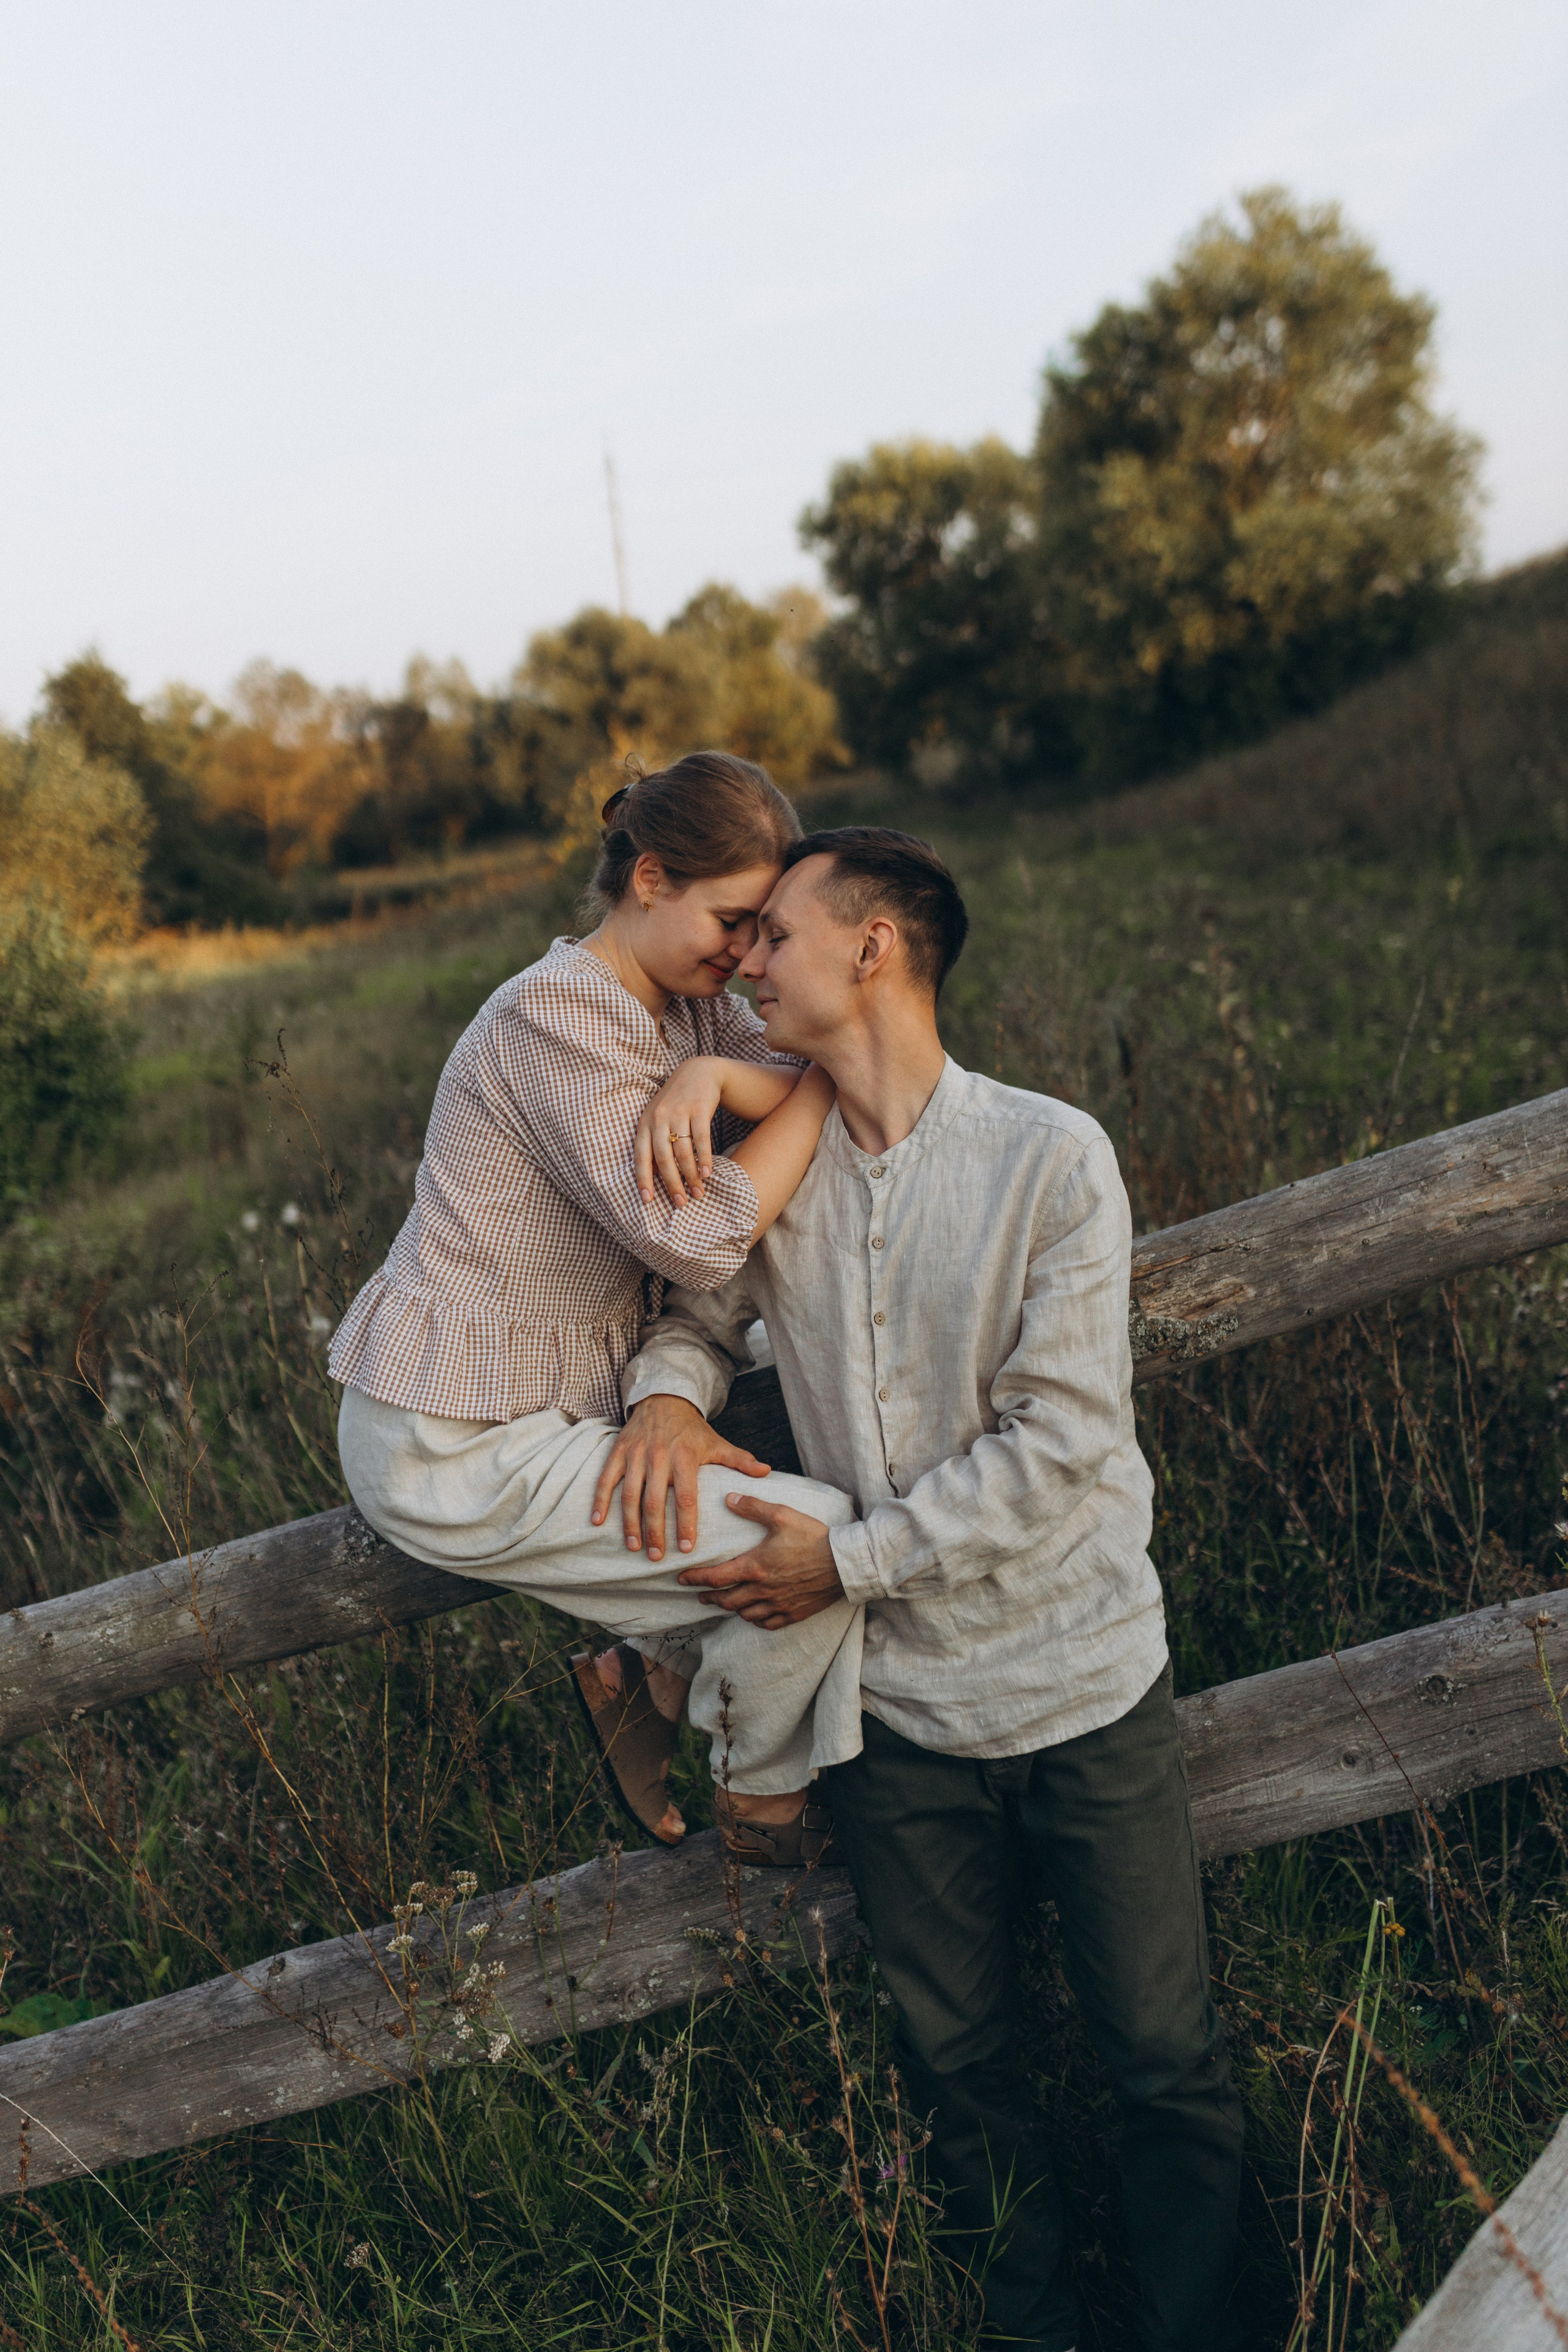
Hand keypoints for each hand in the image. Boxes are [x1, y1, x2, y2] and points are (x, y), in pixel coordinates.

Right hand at [591, 1393, 769, 1560]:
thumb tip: (767, 1472)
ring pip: (629, 1494)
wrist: (663, 1399)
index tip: (687, 1548)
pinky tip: (598, 1523)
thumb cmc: (692, 1430)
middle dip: (655, 1532)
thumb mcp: (716, 1443)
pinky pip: (605, 1479)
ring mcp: (636, 1454)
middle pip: (655, 1501)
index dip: (686, 1523)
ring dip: (630, 1523)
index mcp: (685, 1457)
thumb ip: (740, 1460)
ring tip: (634, 1547)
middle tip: (656, 1558)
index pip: (686, 1496)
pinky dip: (600, 1500)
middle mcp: (659, 1457)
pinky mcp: (618, 1452)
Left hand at [634, 1059, 724, 1208]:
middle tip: (680, 1203)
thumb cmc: (676, 1104)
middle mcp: (659, 1117)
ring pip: (683, 1151)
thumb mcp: (659, 1119)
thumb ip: (654, 1144)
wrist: (697, 1072)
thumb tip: (653, 1178)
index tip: (647, 1200)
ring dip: (691, 1175)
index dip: (643, 1179)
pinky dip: (704, 1159)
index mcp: (645, 1123)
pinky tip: (708, 1174)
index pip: (641, 1155)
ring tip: (698, 1192)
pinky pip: (701, 1139)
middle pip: (663, 1157)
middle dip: (671, 1183)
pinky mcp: (699, 1108)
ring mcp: (679, 1112)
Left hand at [677, 1493, 845, 1628]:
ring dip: (731, 1609)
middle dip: (710, 1598)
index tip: (682, 1579)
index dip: (695, 1579)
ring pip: (745, 1614)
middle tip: (701, 1596)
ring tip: (726, 1603)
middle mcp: (762, 1590)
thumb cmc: (813, 1537)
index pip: (715, 1577)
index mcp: (755, 1567)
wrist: (844, 1564)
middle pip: (726, 1601)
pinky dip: (756, 1620)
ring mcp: (778, 1605)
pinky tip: (754, 1615)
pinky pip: (767, 1624)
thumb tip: (728, 1499)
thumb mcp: (782, 1515)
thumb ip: (753, 1508)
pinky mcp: (793, 1613)